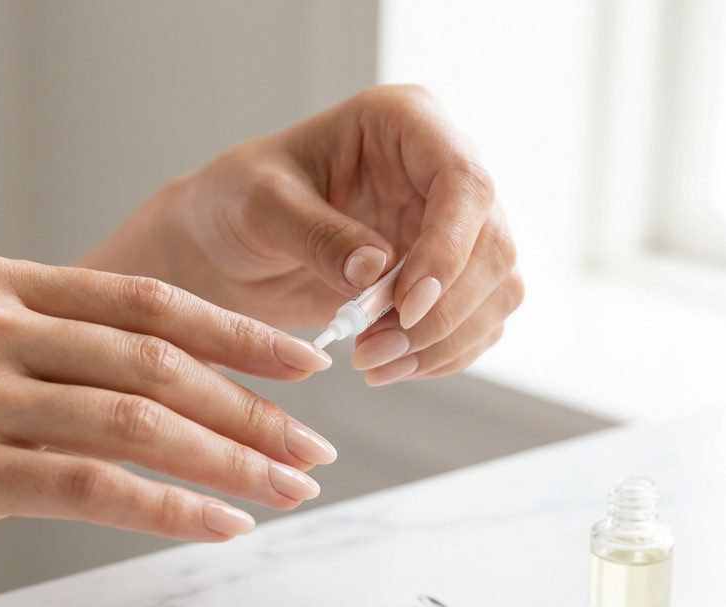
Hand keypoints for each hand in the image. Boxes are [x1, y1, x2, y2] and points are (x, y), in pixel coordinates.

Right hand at [0, 254, 336, 584]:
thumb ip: (40, 345)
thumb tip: (152, 382)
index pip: (147, 301)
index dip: (236, 333)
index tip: (302, 362)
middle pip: (158, 362)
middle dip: (252, 407)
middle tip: (313, 446)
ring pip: (140, 422)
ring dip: (229, 460)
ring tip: (289, 490)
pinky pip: (95, 487)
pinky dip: (171, 508)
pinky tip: (221, 526)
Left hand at [173, 85, 522, 384]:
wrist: (225, 243)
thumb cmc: (236, 201)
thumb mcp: (260, 208)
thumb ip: (317, 234)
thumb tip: (378, 272)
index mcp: (405, 122)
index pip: (465, 181)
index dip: (447, 249)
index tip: (404, 305)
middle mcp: (442, 168)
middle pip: (494, 244)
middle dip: (441, 311)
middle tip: (373, 351)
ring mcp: (454, 224)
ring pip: (499, 288)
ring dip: (444, 340)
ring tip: (373, 363)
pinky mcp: (452, 275)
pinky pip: (480, 321)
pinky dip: (443, 354)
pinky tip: (391, 366)